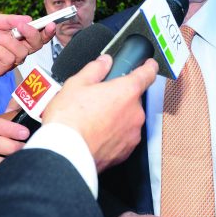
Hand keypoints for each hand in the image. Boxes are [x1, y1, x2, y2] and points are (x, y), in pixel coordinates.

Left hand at [0, 14, 54, 82]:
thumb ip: (9, 20)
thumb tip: (28, 19)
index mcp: (15, 37)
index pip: (36, 36)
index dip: (46, 31)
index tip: (50, 23)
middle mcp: (14, 50)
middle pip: (35, 45)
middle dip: (32, 35)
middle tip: (22, 27)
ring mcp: (8, 61)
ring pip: (22, 52)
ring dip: (8, 41)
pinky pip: (9, 60)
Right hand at [41, 55, 157, 171]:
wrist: (66, 153)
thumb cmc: (69, 120)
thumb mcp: (76, 84)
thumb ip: (95, 69)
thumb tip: (104, 62)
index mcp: (126, 91)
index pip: (147, 74)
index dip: (149, 67)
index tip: (149, 65)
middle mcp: (135, 113)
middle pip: (133, 99)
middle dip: (119, 97)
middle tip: (99, 99)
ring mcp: (132, 133)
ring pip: (128, 119)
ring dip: (117, 117)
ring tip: (93, 119)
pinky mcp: (126, 151)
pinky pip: (123, 137)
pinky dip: (114, 134)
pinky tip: (96, 133)